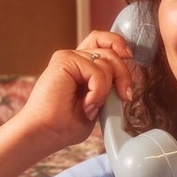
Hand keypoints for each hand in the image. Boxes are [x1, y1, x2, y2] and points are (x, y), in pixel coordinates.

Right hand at [18, 30, 135, 147]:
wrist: (45, 133)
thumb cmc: (65, 126)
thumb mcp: (96, 106)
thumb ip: (108, 90)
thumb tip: (125, 84)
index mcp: (81, 67)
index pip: (104, 43)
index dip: (119, 45)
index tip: (130, 59)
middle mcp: (75, 58)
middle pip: (111, 49)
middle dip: (124, 73)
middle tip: (125, 96)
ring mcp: (69, 57)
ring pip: (107, 62)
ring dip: (106, 90)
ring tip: (91, 107)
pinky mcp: (64, 60)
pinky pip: (97, 71)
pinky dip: (98, 91)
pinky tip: (87, 105)